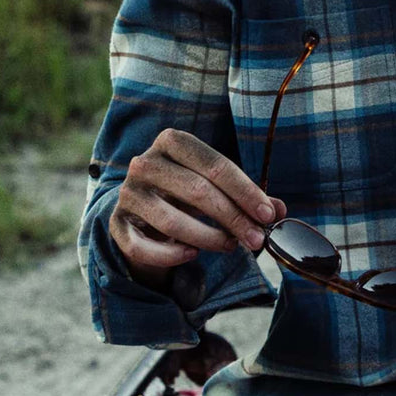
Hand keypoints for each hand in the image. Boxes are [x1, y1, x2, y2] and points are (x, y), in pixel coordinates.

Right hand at [109, 129, 284, 287]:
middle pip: (197, 191)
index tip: (268, 214)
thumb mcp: (218, 188)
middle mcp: (145, 162)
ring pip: (172, 220)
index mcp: (172, 141)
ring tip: (231, 246)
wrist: (144, 211)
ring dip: (208, 238)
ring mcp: (127, 192)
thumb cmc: (188, 194)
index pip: (215, 165)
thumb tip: (279, 211)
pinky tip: (191, 255)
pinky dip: (170, 255)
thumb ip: (248, 198)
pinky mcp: (115, 224)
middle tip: (256, 239)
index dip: (245, 191)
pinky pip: (142, 246)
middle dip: (233, 218)